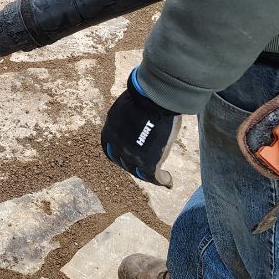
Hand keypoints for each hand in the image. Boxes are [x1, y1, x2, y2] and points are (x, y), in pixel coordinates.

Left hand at [101, 68, 179, 186]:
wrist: (154, 99)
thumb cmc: (143, 97)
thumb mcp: (125, 107)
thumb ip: (125, 118)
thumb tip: (131, 118)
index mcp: (110, 133)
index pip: (112, 151)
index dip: (120, 156)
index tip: (129, 157)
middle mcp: (118, 148)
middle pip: (125, 163)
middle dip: (134, 166)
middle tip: (146, 167)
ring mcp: (132, 157)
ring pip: (140, 172)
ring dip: (149, 175)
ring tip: (159, 177)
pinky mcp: (149, 163)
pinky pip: (155, 177)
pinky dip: (163, 180)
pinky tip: (169, 181)